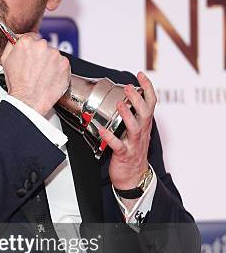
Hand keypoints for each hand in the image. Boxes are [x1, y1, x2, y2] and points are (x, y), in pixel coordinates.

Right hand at [0, 33, 70, 116]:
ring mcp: (55, 54)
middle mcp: (42, 45)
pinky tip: (49, 77)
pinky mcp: (65, 64)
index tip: (32, 53)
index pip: (32, 37)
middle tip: (35, 68)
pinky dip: (58, 70)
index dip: (31, 47)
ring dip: (49, 62)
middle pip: (43, 45)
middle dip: (40, 55)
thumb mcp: (6, 60)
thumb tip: (16, 38)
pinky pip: (62, 63)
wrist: (29, 101)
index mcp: (26, 42)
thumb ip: (12, 44)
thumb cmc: (18, 84)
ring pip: (53, 54)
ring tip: (42, 75)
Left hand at [98, 72, 156, 189]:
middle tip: (129, 87)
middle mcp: (141, 132)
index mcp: (144, 125)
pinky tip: (102, 130)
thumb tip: (127, 98)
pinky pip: (118, 145)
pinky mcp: (124, 154)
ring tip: (121, 104)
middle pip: (144, 113)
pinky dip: (110, 137)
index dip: (147, 88)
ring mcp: (134, 143)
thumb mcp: (136, 131)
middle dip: (138, 98)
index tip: (141, 75)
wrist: (134, 177)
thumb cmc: (133, 152)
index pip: (150, 103)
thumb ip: (133, 115)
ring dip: (127, 115)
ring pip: (135, 128)